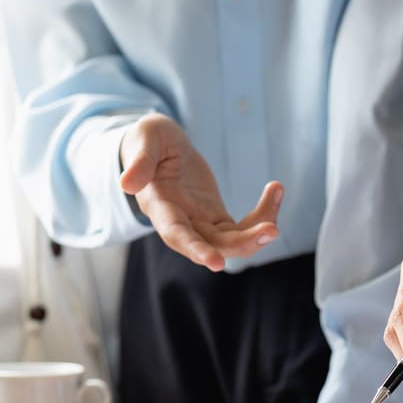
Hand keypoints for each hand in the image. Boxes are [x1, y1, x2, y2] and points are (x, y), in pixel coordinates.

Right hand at [120, 114, 281, 270]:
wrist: (159, 147)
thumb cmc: (148, 141)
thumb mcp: (144, 139)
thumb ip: (139, 161)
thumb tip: (126, 183)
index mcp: (160, 206)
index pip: (176, 234)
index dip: (195, 249)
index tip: (216, 263)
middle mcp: (180, 222)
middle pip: (212, 245)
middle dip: (242, 244)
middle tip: (272, 230)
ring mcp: (200, 223)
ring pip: (231, 242)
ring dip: (257, 232)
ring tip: (276, 200)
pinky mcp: (216, 218)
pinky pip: (243, 227)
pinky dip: (262, 214)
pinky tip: (275, 190)